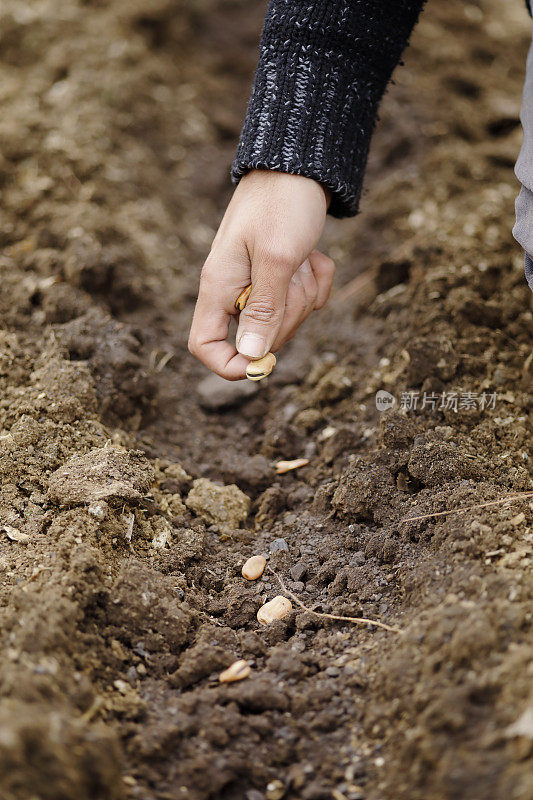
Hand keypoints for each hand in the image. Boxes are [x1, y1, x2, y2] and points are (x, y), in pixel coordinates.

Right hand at [188, 170, 333, 379]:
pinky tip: (314, 256)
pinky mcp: (281, 274)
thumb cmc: (283, 203)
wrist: (299, 163)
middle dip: (287, 316)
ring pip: (286, 318)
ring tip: (303, 259)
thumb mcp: (277, 258)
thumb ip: (264, 309)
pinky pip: (304, 298)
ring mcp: (257, 282)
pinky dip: (317, 281)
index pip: (205, 345)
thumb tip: (251, 357)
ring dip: (305, 293)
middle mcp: (234, 289)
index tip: (264, 363)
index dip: (230, 364)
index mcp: (219, 286)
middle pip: (258, 337)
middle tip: (295, 279)